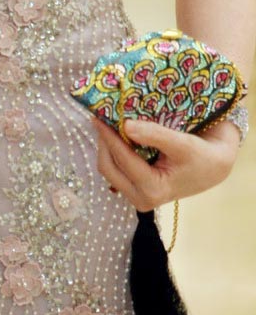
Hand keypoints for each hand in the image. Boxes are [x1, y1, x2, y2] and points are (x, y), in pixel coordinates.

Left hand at [95, 117, 239, 208]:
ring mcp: (137, 194)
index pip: (123, 160)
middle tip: (101, 118)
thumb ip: (155, 135)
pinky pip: (117, 168)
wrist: (215, 165)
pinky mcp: (135, 187)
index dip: (109, 137)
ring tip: (107, 124)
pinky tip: (115, 134)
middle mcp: (141, 198)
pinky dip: (114, 150)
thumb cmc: (204, 156)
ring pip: (109, 168)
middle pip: (109, 167)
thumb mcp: (184, 144)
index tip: (98, 116)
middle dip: (104, 142)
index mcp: (153, 191)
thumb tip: (126, 126)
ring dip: (106, 146)